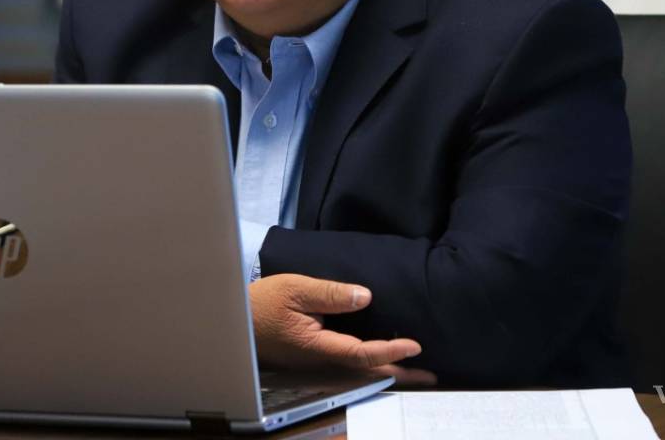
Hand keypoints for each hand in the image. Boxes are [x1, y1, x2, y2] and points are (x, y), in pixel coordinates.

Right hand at [248, 273, 436, 385]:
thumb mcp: (296, 288)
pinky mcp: (312, 356)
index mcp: (318, 345)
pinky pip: (348, 363)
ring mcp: (316, 362)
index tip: (415, 345)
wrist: (234, 321)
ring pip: (358, 369)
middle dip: (399, 373)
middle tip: (429, 376)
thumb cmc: (263, 302)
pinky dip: (371, 363)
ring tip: (414, 370)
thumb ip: (330, 293)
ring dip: (388, 370)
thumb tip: (366, 297)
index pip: (362, 353)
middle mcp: (321, 359)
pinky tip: (380, 358)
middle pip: (366, 370)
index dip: (390, 351)